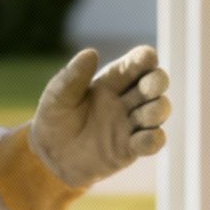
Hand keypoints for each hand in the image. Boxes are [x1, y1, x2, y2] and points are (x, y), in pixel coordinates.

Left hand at [29, 46, 171, 188]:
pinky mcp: (131, 148)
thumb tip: (91, 53)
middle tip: (148, 88)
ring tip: (143, 115)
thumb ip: (73, 75)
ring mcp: (131, 123)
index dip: (146, 57)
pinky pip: (153, 141)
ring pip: (159, 110)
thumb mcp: (57, 95)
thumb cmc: (54, 119)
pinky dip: (153, 139)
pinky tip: (140, 139)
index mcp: (112, 80)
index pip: (138, 62)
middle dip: (158, 81)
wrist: (49, 156)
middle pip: (156, 82)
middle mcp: (126, 99)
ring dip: (157, 109)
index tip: (146, 57)